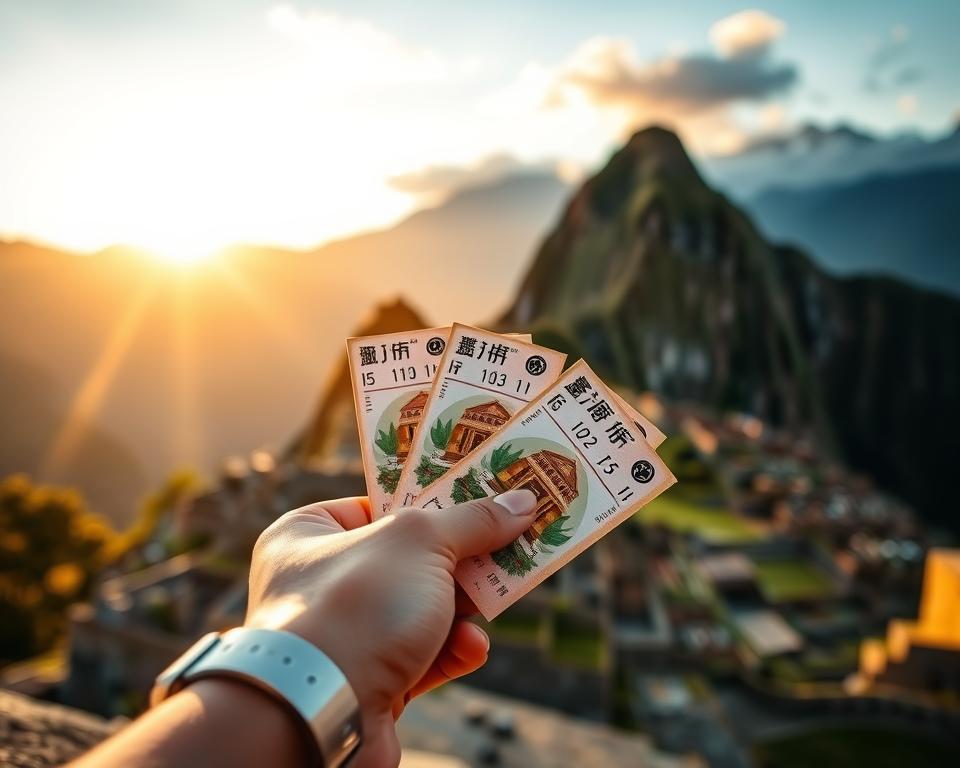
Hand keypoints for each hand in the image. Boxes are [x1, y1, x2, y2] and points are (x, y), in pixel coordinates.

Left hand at [244, 490, 537, 767]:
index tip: (480, 494)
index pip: (378, 503)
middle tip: (508, 544)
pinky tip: (472, 647)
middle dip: (461, 556)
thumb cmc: (355, 606)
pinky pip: (422, 656)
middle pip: (410, 556)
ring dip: (464, 607)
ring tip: (497, 597)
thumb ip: (472, 520)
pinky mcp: (368, 682)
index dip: (432, 497)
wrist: (321, 714)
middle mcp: (320, 582)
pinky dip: (452, 650)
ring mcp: (344, 636)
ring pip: (422, 609)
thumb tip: (521, 503)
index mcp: (309, 534)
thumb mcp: (421, 542)